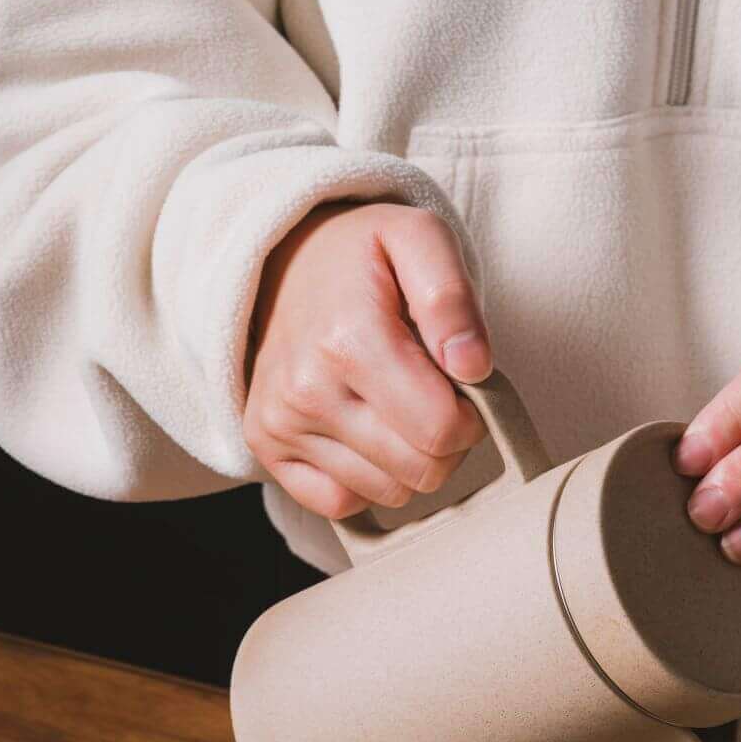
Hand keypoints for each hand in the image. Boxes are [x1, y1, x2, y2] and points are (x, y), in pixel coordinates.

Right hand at [244, 202, 490, 520]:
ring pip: (389, 494)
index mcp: (349, 340)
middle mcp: (306, 390)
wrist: (283, 258)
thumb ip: (452, 299)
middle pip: (421, 471)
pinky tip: (363, 430)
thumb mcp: (418, 238)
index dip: (471, 416)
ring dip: (407, 459)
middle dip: (445, 441)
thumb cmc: (362, 255)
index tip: (459, 385)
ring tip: (393, 404)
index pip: (442, 430)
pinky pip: (341, 503)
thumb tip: (473, 366)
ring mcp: (281, 423)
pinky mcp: (267, 447)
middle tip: (431, 395)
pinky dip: (364, 478)